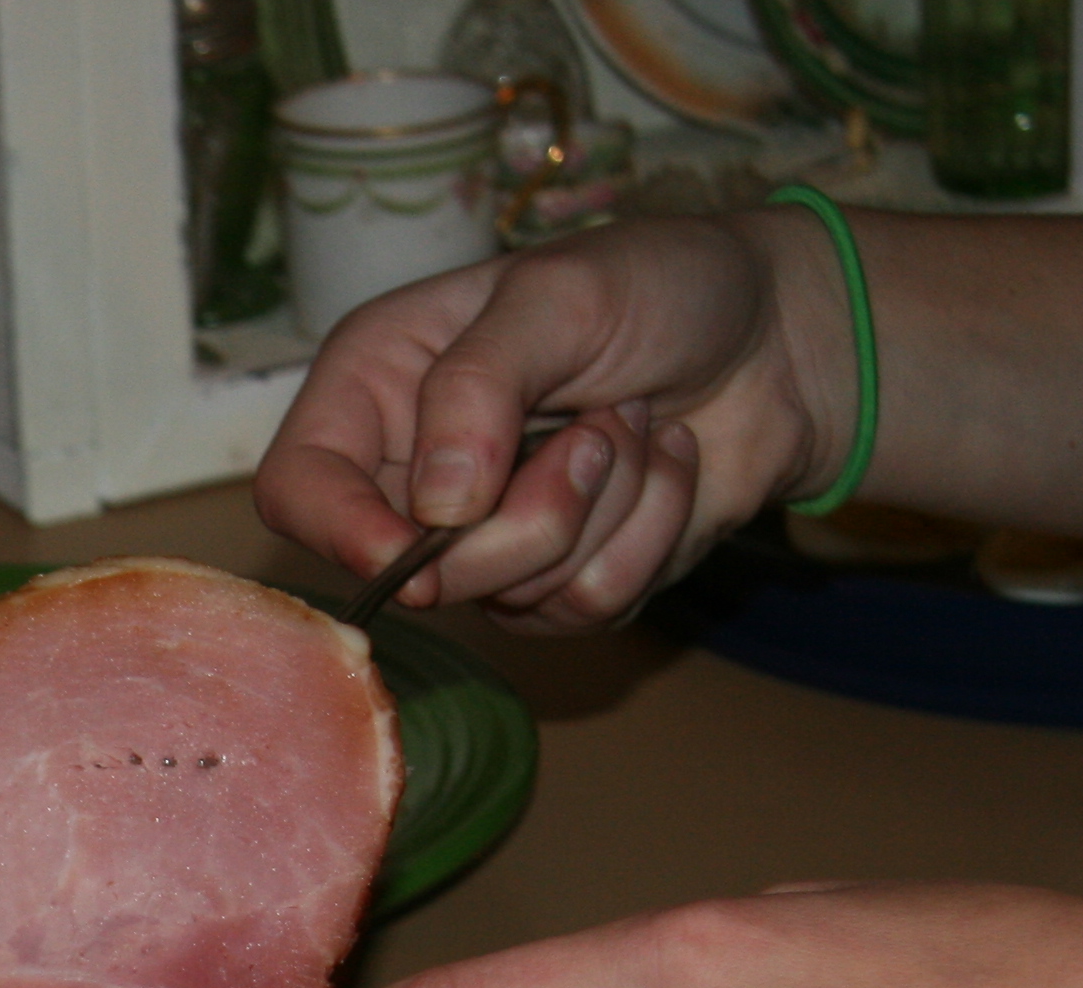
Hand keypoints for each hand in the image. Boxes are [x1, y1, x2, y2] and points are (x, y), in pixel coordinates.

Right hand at [254, 211, 855, 632]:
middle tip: (596, 426)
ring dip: (607, 508)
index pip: (299, 488)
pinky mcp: (559, 581)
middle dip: (532, 510)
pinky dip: (650, 534)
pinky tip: (666, 465)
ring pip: (512, 594)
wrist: (783, 334)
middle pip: (416, 568)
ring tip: (635, 427)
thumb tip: (436, 506)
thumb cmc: (662, 285)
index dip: (343, 531)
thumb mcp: (561, 294)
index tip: (420, 545)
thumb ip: (479, 386)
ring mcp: (487, 537)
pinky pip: (585, 607)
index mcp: (379, 384)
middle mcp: (416, 471)